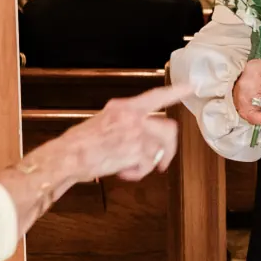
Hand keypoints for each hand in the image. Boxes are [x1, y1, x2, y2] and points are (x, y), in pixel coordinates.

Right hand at [61, 84, 188, 180]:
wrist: (68, 156)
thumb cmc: (80, 143)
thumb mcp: (103, 121)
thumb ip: (124, 121)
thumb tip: (140, 131)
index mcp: (124, 107)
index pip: (156, 96)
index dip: (176, 91)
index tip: (191, 87)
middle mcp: (133, 118)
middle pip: (169, 129)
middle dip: (170, 148)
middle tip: (163, 160)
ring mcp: (136, 134)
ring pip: (159, 151)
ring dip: (147, 164)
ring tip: (133, 167)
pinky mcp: (137, 152)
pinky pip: (147, 166)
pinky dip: (137, 173)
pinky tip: (123, 172)